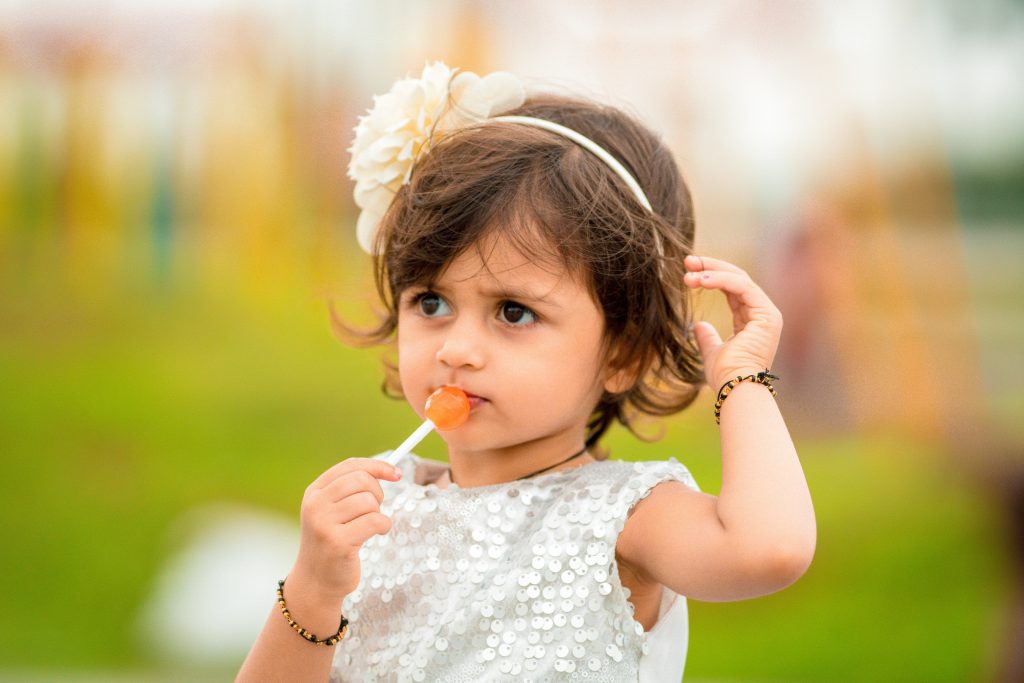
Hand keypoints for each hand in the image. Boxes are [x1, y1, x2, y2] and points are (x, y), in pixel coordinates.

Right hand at [288, 458, 401, 601]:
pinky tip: (377, 534)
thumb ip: (351, 488)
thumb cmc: (332, 541)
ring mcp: (324, 524)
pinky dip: (384, 525)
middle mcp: (315, 505)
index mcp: (314, 492)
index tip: (396, 473)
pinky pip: (375, 521)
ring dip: (379, 513)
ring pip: (369, 501)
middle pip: (361, 480)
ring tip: (370, 526)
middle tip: (376, 509)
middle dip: (377, 492)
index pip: (350, 466)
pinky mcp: (338, 543)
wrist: (315, 581)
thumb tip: (389, 469)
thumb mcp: (332, 510)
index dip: (377, 466)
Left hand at [683, 254, 782, 389]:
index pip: (732, 289)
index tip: (688, 272)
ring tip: (689, 273)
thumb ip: (707, 337)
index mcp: (752, 320)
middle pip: (736, 279)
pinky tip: (702, 280)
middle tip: (687, 261)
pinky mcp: (767, 315)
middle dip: (710, 267)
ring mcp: (767, 314)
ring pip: (739, 279)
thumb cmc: (726, 375)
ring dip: (712, 272)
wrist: (736, 387)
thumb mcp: (712, 352)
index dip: (710, 277)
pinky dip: (721, 280)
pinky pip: (743, 287)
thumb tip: (697, 326)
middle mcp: (762, 314)